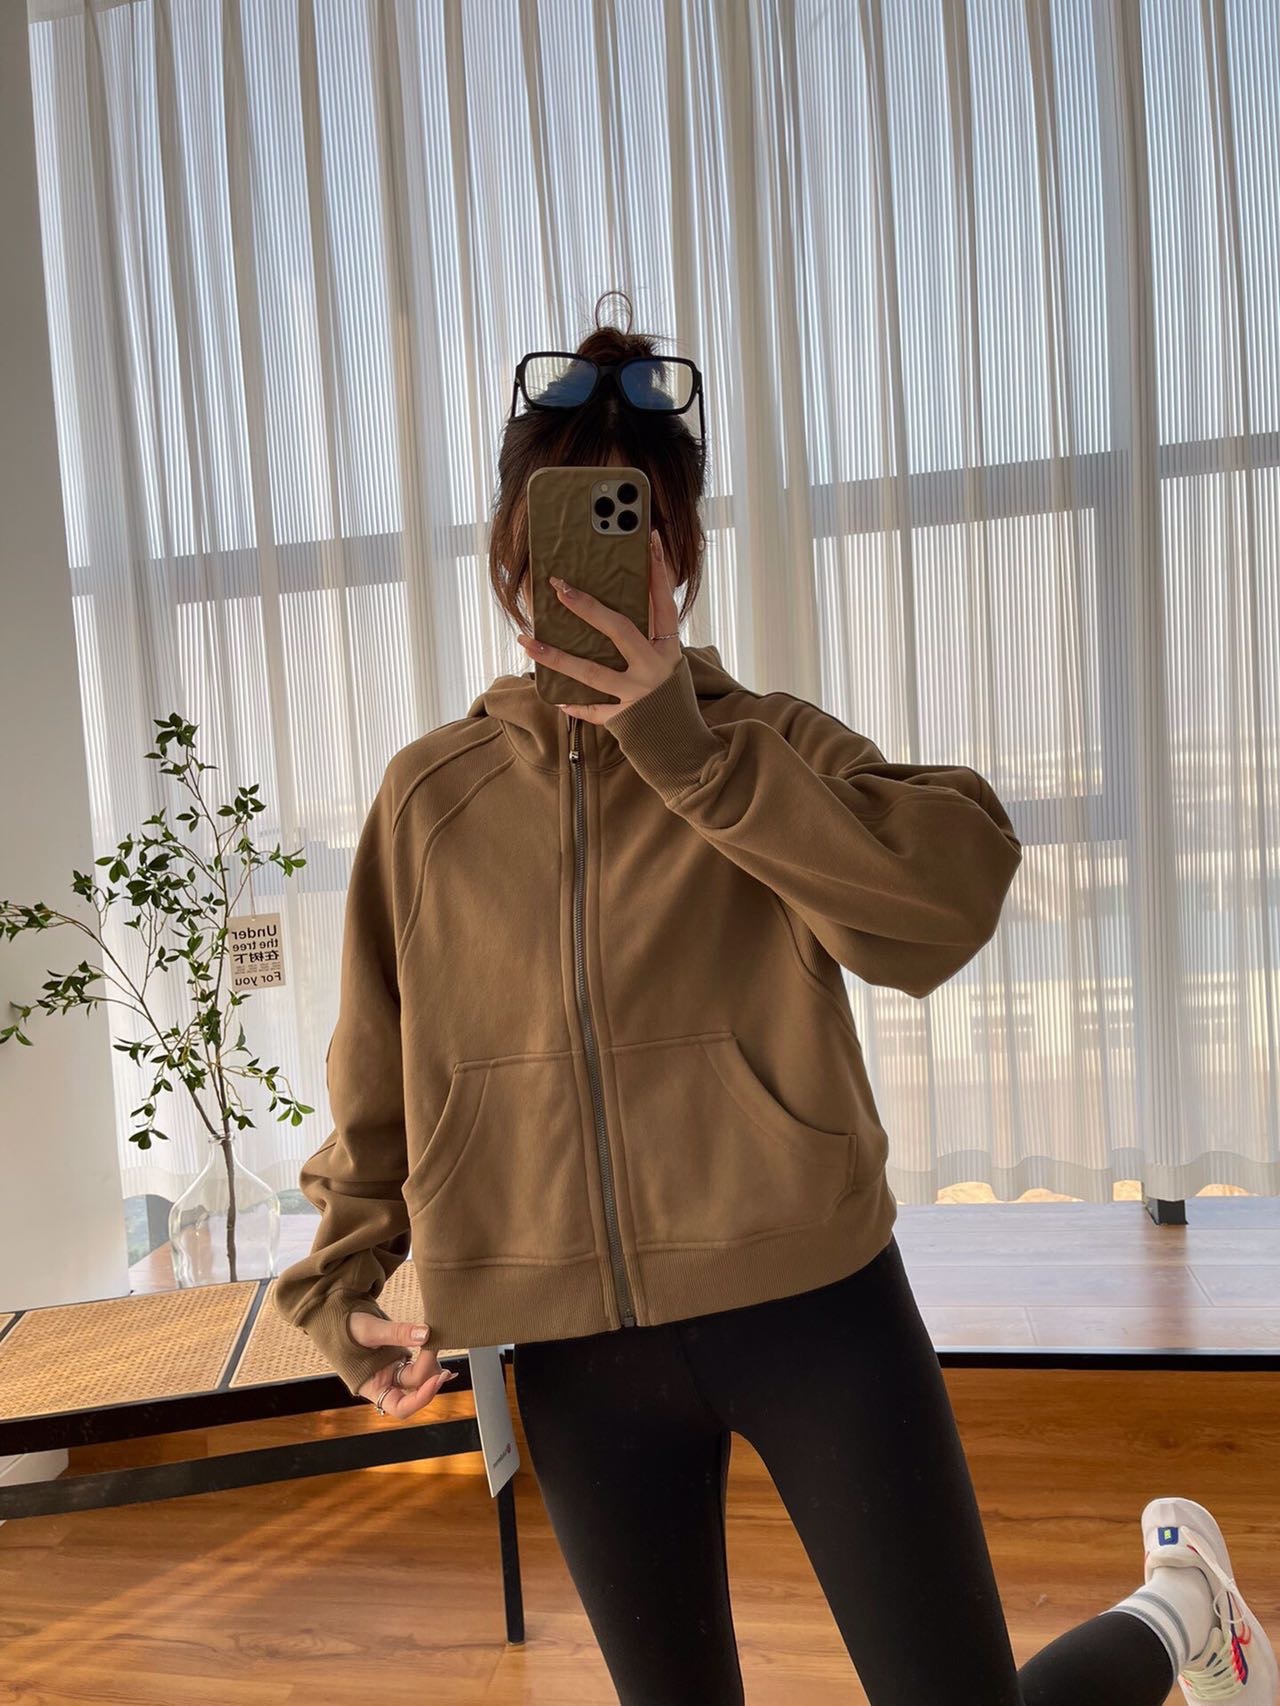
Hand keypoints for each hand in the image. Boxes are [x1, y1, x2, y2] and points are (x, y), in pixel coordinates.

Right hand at [348, 1310, 459, 1417]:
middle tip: (437, 1345)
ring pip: (420, 1376)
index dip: (422, 1398)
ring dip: (432, 1363)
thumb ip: (397, 1333)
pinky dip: (430, 1356)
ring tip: (438, 1340)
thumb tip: (427, 1334)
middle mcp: (385, 1383)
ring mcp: (393, 1371)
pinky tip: (438, 1346)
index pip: (401, 1407)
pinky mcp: (399, 1358)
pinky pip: (419, 1362)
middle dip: (430, 1373)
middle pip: (416, 1389)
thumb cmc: (344, 1328)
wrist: (338, 1315)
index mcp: (372, 1387)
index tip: (437, 1378)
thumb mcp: (369, 1330)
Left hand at [516, 528, 680, 723]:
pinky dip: (573, 705)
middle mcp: (654, 669)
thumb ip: (648, 640)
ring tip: (528, 641)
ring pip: (592, 673)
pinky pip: (592, 711)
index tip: (647, 540)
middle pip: (620, 630)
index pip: (663, 604)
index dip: (658, 572)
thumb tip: (610, 612)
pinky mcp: (624, 721)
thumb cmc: (672, 700)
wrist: (685, 747)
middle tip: (560, 587)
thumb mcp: (669, 665)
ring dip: (556, 657)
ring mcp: (638, 696)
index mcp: (669, 651)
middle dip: (588, 607)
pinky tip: (554, 696)